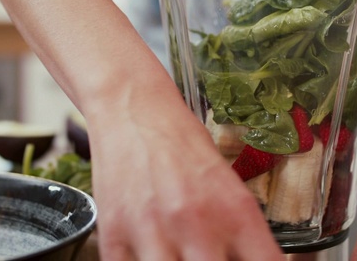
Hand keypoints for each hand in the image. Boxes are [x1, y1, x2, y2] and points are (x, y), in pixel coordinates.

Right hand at [86, 80, 283, 260]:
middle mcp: (198, 225)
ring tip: (179, 258)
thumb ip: (242, 234)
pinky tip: (149, 253)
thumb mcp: (229, 186)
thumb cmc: (183, 144)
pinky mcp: (114, 235)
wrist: (134, 109)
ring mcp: (154, 232)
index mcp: (237, 212)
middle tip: (209, 258)